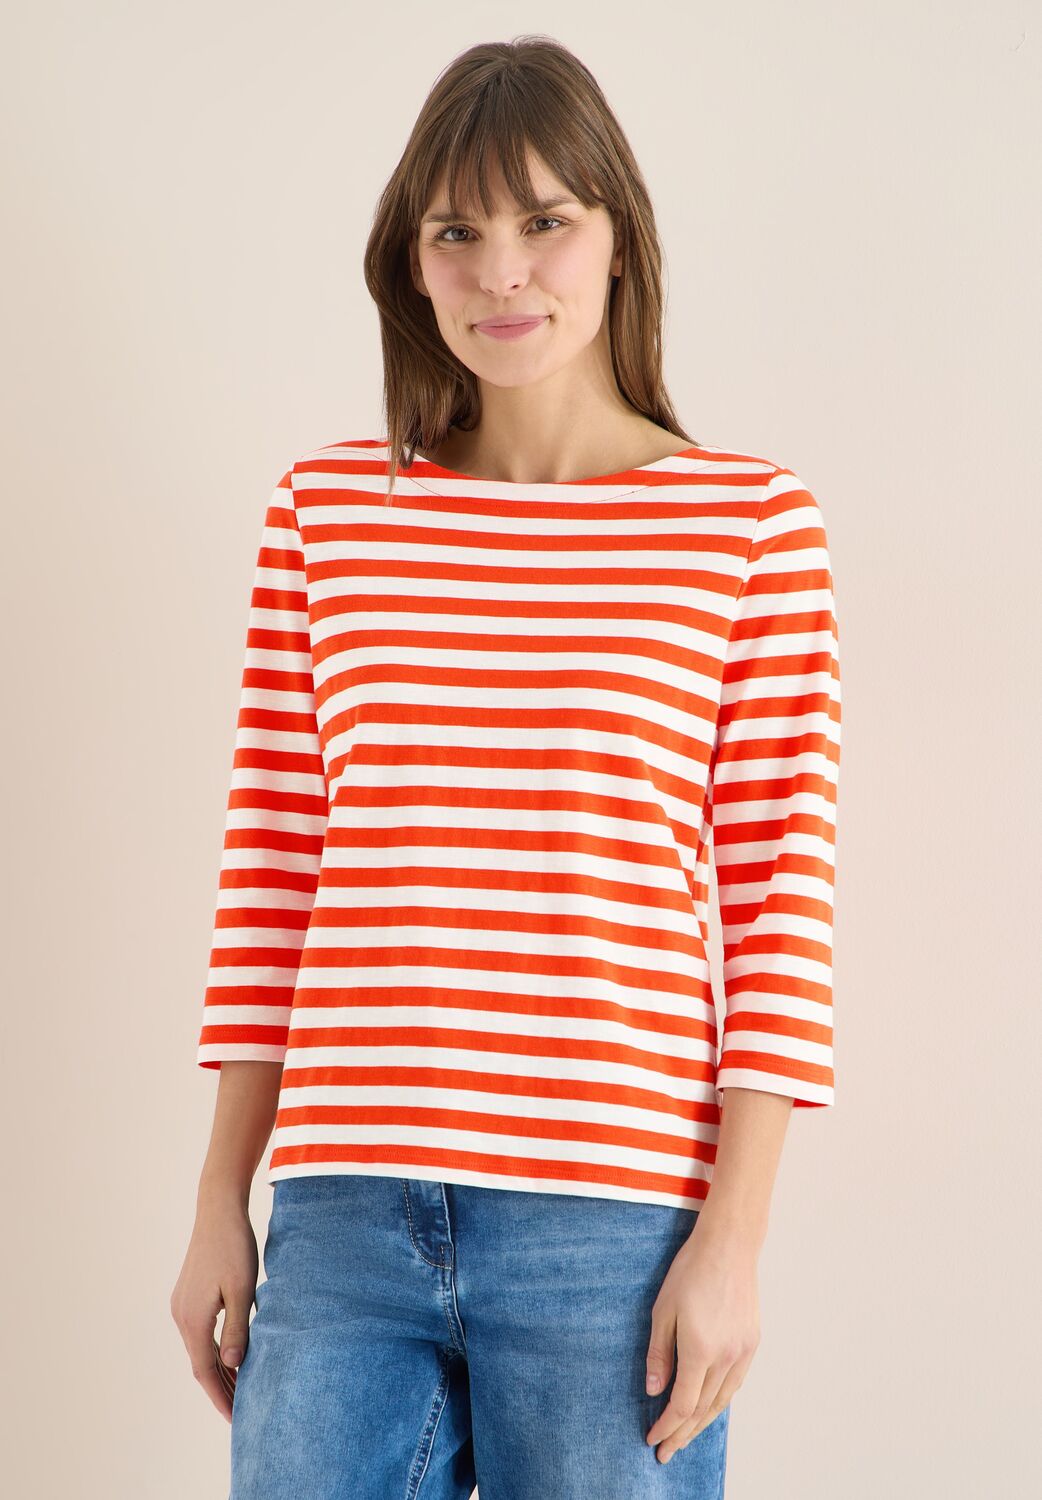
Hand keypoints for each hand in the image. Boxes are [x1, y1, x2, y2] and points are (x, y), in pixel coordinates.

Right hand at [170, 1197, 258, 1423]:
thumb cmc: (235, 1246)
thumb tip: (232, 1366)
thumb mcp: (242, 1288)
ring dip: (217, 1371)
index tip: (236, 1418)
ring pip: (199, 1350)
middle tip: (241, 1411)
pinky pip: (199, 1334)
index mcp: (194, 1319)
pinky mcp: (186, 1296)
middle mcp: (181, 1316)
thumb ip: (238, 1328)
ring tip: (238, 1390)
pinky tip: (229, 1355)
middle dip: (220, 1389)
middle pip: (200, 1364)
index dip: (221, 1396)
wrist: (218, 1210)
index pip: (206, 1371)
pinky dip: (213, 1350)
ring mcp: (181, 1306)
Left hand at [644, 1218, 760, 1462]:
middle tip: (666, 1451)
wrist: (729, 1247)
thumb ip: (659, 1353)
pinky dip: (719, 1402)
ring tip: (685, 1436)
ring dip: (702, 1423)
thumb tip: (654, 1390)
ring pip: (721, 1401)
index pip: (682, 1404)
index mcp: (700, 1350)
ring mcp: (742, 1351)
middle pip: (702, 1410)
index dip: (666, 1426)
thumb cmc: (691, 1271)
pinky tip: (709, 1407)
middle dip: (682, 1434)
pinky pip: (734, 1384)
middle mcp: (726, 1357)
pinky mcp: (751, 1343)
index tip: (653, 1438)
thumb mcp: (662, 1310)